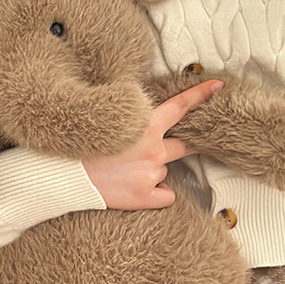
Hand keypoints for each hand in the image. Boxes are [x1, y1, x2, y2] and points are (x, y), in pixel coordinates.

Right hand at [83, 79, 224, 209]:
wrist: (66, 177)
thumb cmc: (84, 147)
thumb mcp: (109, 121)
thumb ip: (133, 118)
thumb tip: (148, 119)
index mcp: (146, 126)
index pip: (180, 106)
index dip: (201, 95)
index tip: (218, 87)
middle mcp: (155, 149)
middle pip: (183, 145)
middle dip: (185, 144)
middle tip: (169, 146)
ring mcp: (153, 174)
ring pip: (164, 171)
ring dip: (151, 171)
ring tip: (123, 172)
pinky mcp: (147, 196)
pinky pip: (163, 195)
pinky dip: (153, 194)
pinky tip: (133, 190)